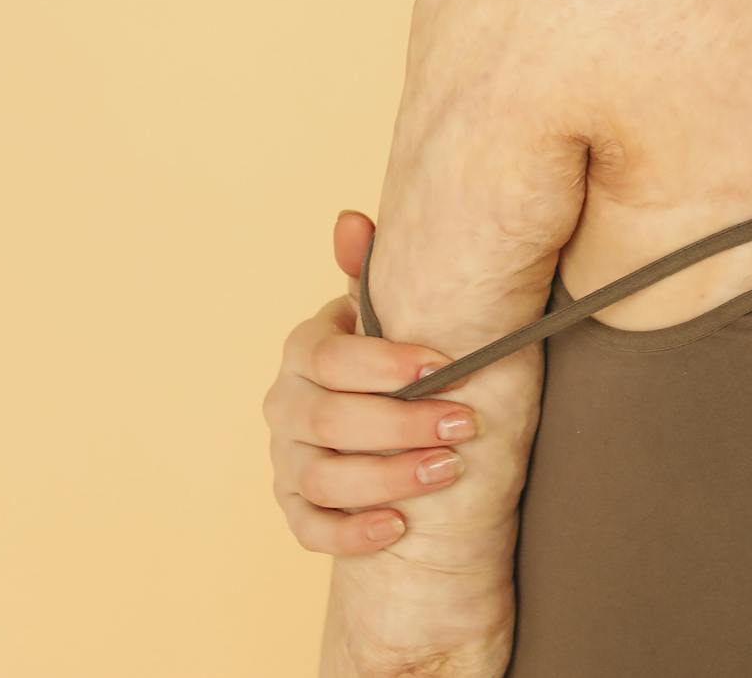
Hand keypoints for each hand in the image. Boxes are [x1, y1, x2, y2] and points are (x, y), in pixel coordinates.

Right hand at [263, 209, 481, 555]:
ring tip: (447, 471)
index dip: (388, 364)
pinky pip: (311, 529)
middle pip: (331, 421)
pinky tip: (399, 526)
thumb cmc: (385, 359)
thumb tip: (350, 219)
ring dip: (389, 477)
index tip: (448, 367)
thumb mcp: (379, 315)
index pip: (332, 359)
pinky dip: (352, 532)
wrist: (374, 420)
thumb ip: (367, 272)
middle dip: (403, 423)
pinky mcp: (294, 508)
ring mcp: (286, 460)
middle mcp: (285, 405)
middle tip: (466, 424)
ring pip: (324, 478)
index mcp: (304, 351)